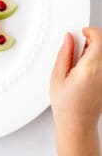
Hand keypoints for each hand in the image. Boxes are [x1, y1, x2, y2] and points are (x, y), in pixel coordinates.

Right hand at [50, 27, 101, 155]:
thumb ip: (64, 53)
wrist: (77, 124)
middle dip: (92, 40)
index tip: (82, 32)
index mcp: (90, 68)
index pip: (99, 39)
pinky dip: (96, 60)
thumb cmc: (66, 104)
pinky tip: (84, 68)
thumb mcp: (57, 76)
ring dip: (94, 50)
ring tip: (79, 60)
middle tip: (77, 47)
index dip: (90, 31)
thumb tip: (69, 38)